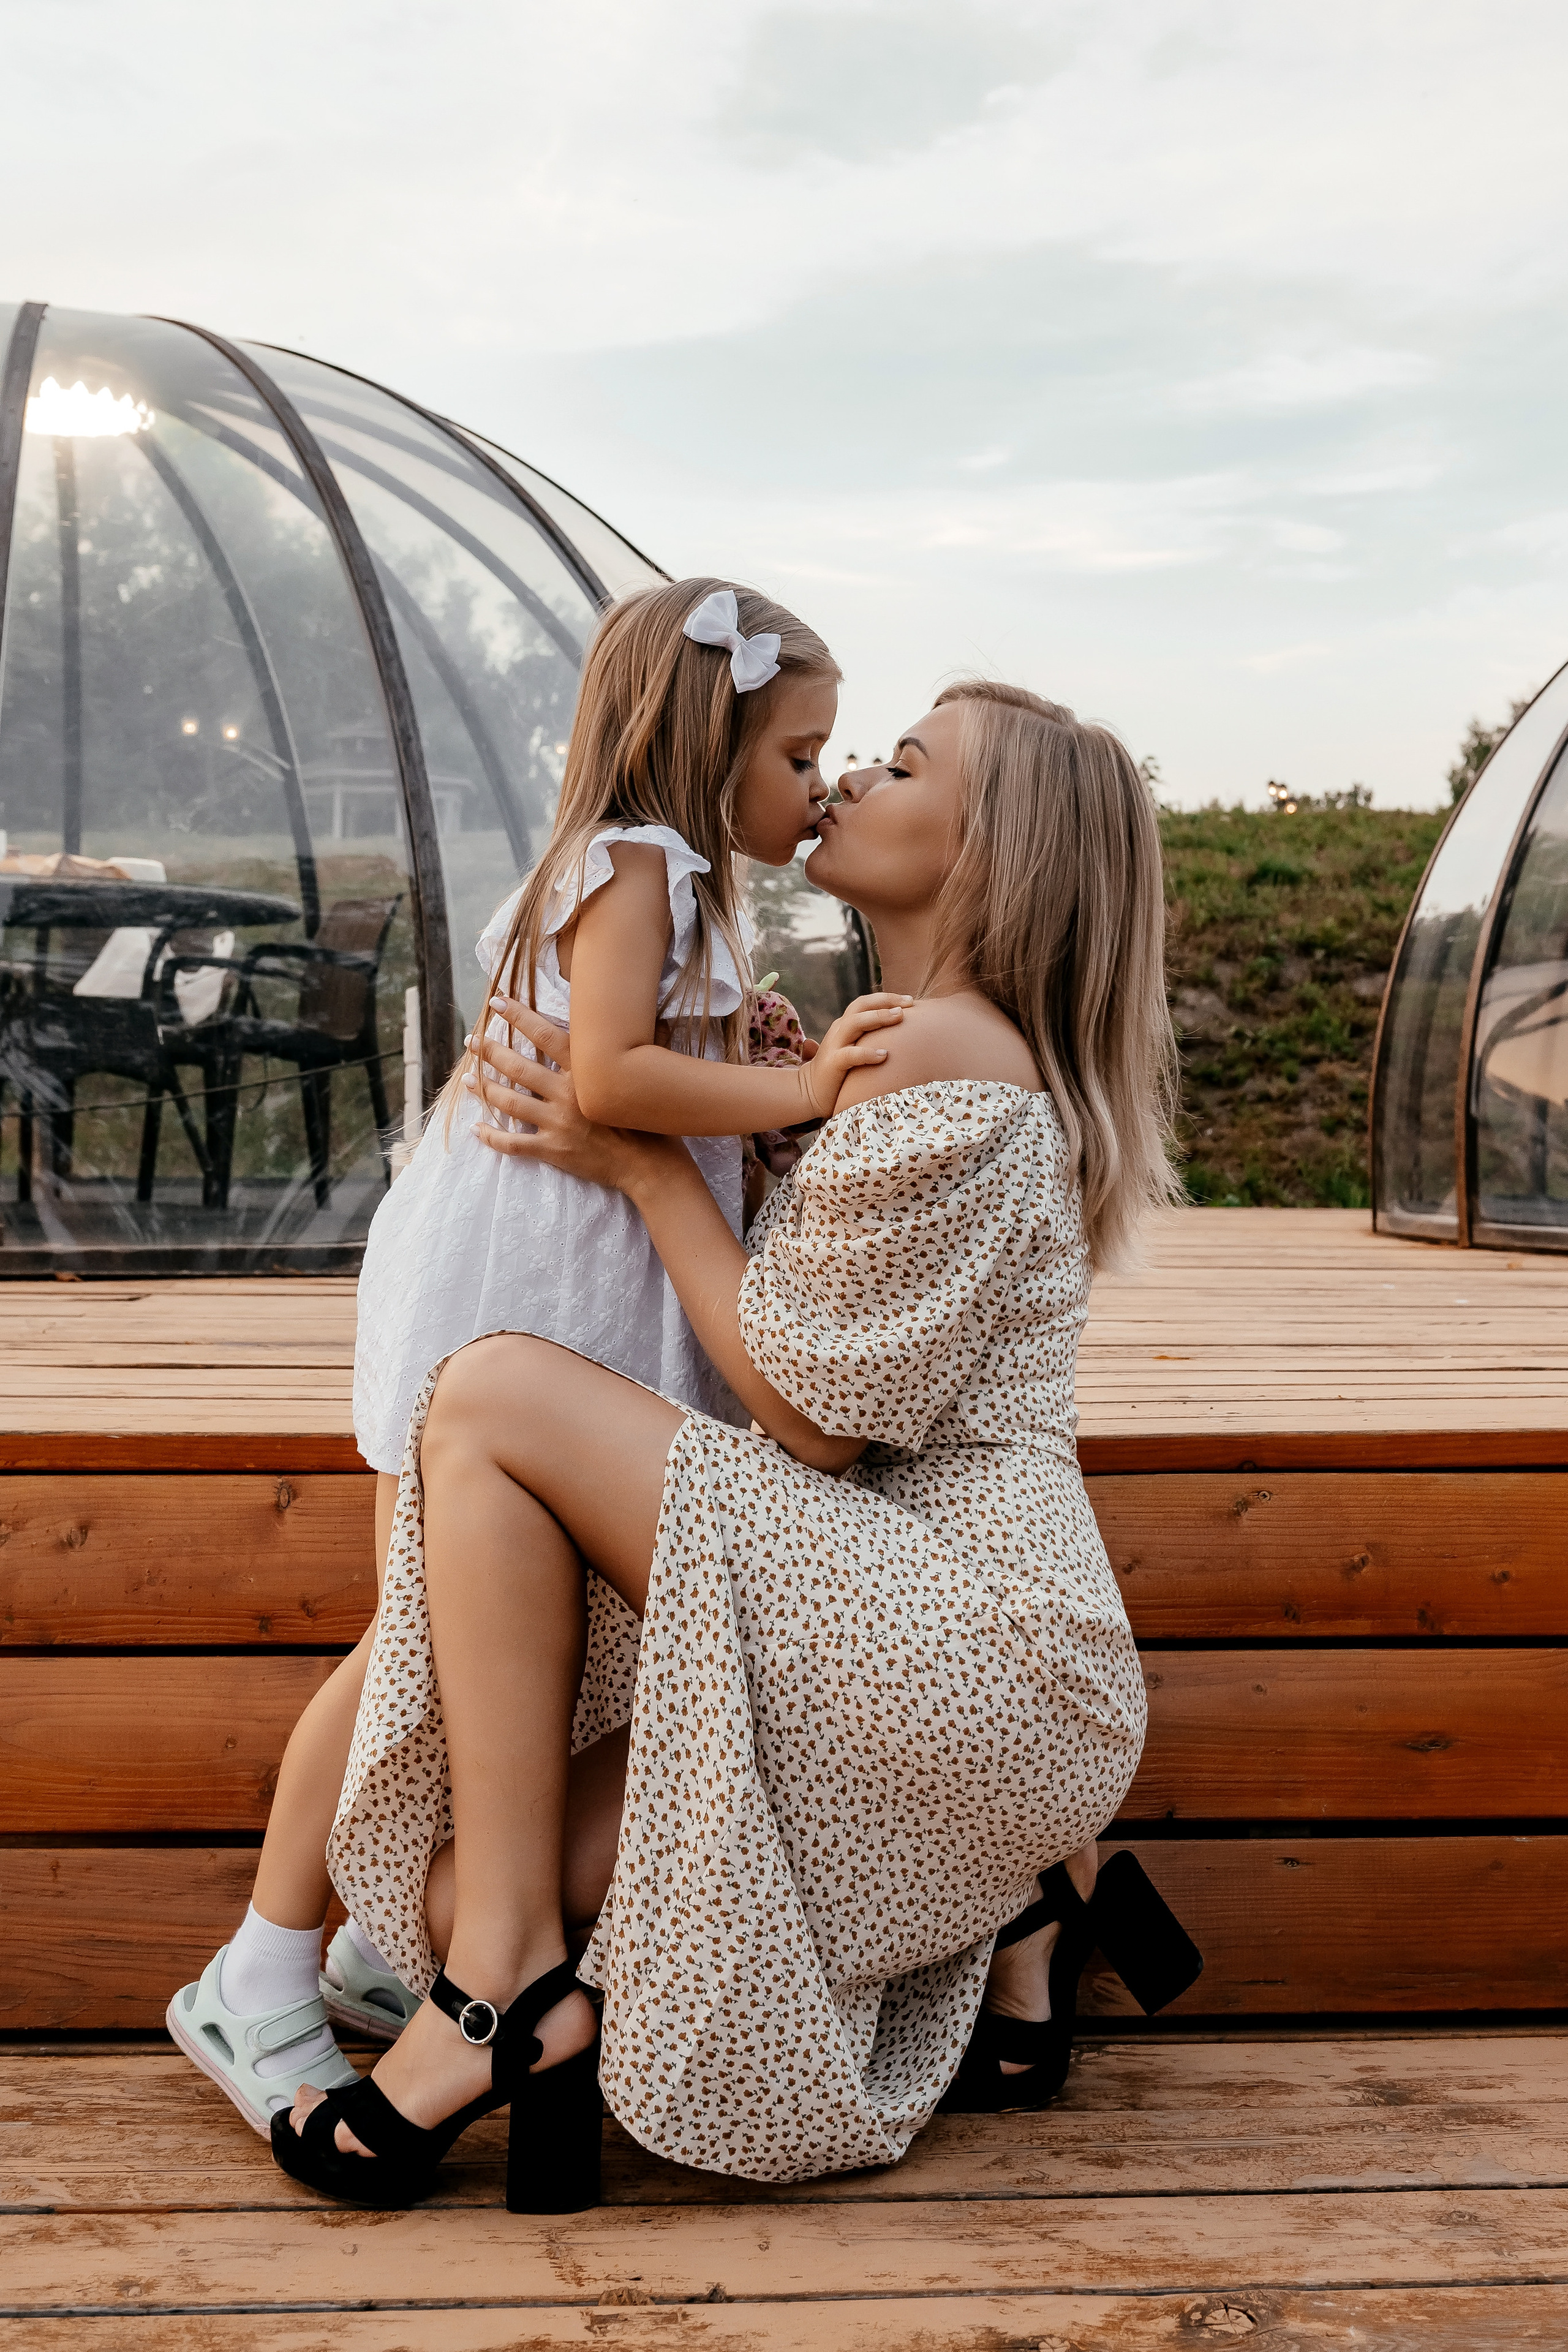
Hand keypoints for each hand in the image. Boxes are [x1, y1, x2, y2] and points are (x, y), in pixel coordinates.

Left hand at [466, 996, 678, 1194]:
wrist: (652, 1167)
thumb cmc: (651, 1121)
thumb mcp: (646, 1075)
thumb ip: (638, 1045)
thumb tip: (648, 1015)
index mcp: (585, 1071)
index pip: (544, 1035)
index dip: (518, 1016)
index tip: (496, 1003)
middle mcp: (566, 1092)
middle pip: (517, 1066)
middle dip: (489, 1051)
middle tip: (472, 1042)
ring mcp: (557, 1123)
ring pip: (509, 1101)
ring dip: (483, 1088)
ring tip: (466, 1079)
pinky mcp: (553, 1150)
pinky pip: (513, 1143)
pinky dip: (491, 1136)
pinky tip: (476, 1129)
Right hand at [800, 992, 911, 1118]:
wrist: (809, 1093)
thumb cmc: (839, 1073)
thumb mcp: (854, 1049)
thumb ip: (868, 1039)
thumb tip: (897, 1034)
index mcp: (845, 1025)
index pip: (866, 1003)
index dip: (887, 998)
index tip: (910, 1001)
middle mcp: (839, 1030)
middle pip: (861, 1005)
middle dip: (886, 1000)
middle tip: (910, 1003)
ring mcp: (834, 1045)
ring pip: (855, 1022)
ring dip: (878, 1017)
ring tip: (899, 1016)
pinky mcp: (832, 1064)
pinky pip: (850, 1055)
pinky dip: (868, 1053)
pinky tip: (884, 1055)